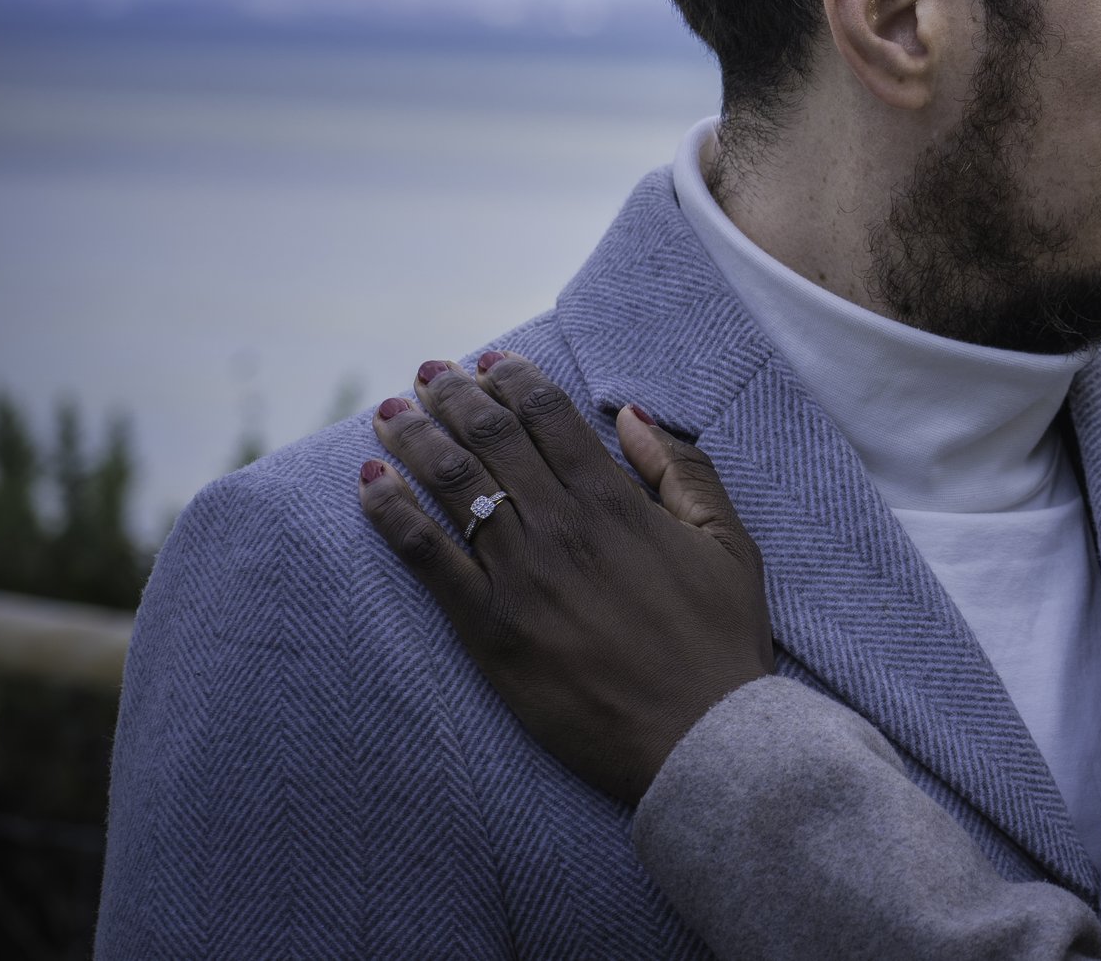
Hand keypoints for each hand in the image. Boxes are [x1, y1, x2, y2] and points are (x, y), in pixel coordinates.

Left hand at [357, 352, 775, 806]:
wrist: (701, 738)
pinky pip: (427, 557)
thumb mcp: (730, 544)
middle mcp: (562, 527)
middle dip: (453, 395)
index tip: (488, 361)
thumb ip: (683, 471)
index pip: (550, 417)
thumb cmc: (721, 643)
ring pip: (452, 484)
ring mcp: (521, 577)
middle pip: (491, 438)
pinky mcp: (489, 629)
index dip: (513, 379)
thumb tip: (632, 414)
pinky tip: (369, 482)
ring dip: (414, 437)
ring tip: (388, 411)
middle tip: (428, 372)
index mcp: (618, 501)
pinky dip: (392, 512)